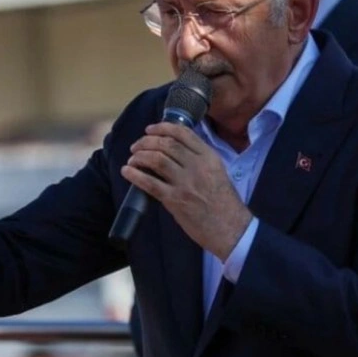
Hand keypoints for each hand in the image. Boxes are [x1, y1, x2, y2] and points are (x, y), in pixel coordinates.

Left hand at [121, 122, 251, 259]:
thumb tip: (173, 148)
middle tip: (136, 146)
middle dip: (146, 141)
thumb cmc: (224, 202)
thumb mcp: (218, 171)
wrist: (230, 229)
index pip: (183, 133)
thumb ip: (199, 159)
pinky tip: (127, 171)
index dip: (162, 128)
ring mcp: (186, 183)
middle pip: (166, 144)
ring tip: (132, 158)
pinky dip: (135, 175)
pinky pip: (150, 183)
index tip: (149, 130)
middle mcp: (197, 166)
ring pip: (157, 159)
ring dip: (139, 156)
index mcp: (209, 157)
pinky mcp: (175, 200)